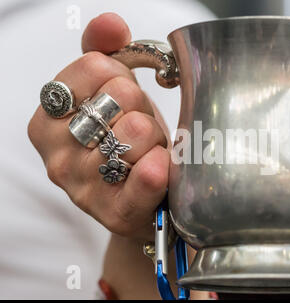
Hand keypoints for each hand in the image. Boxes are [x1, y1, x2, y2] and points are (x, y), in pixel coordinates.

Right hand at [28, 13, 169, 239]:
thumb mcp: (110, 95)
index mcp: (47, 119)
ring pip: (137, 133)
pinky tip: (160, 166)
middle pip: (119, 96)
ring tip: (149, 150)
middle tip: (139, 127)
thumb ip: (102, 53)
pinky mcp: (115, 213)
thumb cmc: (125, 142)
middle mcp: (56, 154)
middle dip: (141, 107)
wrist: (141, 199)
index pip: (96, 66)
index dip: (122, 76)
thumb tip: (110, 22)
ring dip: (155, 137)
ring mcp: (83, 187)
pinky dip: (161, 166)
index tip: (124, 95)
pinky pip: (146, 176)